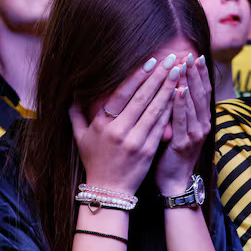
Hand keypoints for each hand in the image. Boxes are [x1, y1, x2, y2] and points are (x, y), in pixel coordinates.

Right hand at [70, 55, 178, 195]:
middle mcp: (119, 131)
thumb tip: (70, 94)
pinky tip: (180, 96)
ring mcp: (135, 141)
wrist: (108, 191)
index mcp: (102, 124)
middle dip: (158, 76)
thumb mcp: (79, 137)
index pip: (122, 94)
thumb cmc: (94, 162)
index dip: (137, 76)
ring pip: (155, 109)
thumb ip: (75, 114)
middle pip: (142, 98)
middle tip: (171, 59)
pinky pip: (161, 126)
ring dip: (169, 88)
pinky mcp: (148, 150)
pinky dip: (171, 109)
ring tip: (179, 72)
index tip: (150, 61)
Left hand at [155, 53, 211, 194]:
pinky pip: (181, 120)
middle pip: (199, 93)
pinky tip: (177, 89)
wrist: (173, 182)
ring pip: (192, 103)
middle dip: (195, 73)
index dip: (200, 74)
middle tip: (191, 54)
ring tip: (185, 65)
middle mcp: (201, 125)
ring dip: (189, 82)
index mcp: (200, 120)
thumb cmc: (171, 154)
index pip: (201, 91)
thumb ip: (176, 110)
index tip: (195, 55)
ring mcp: (194, 134)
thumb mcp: (175, 128)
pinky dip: (180, 104)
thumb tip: (170, 86)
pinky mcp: (183, 143)